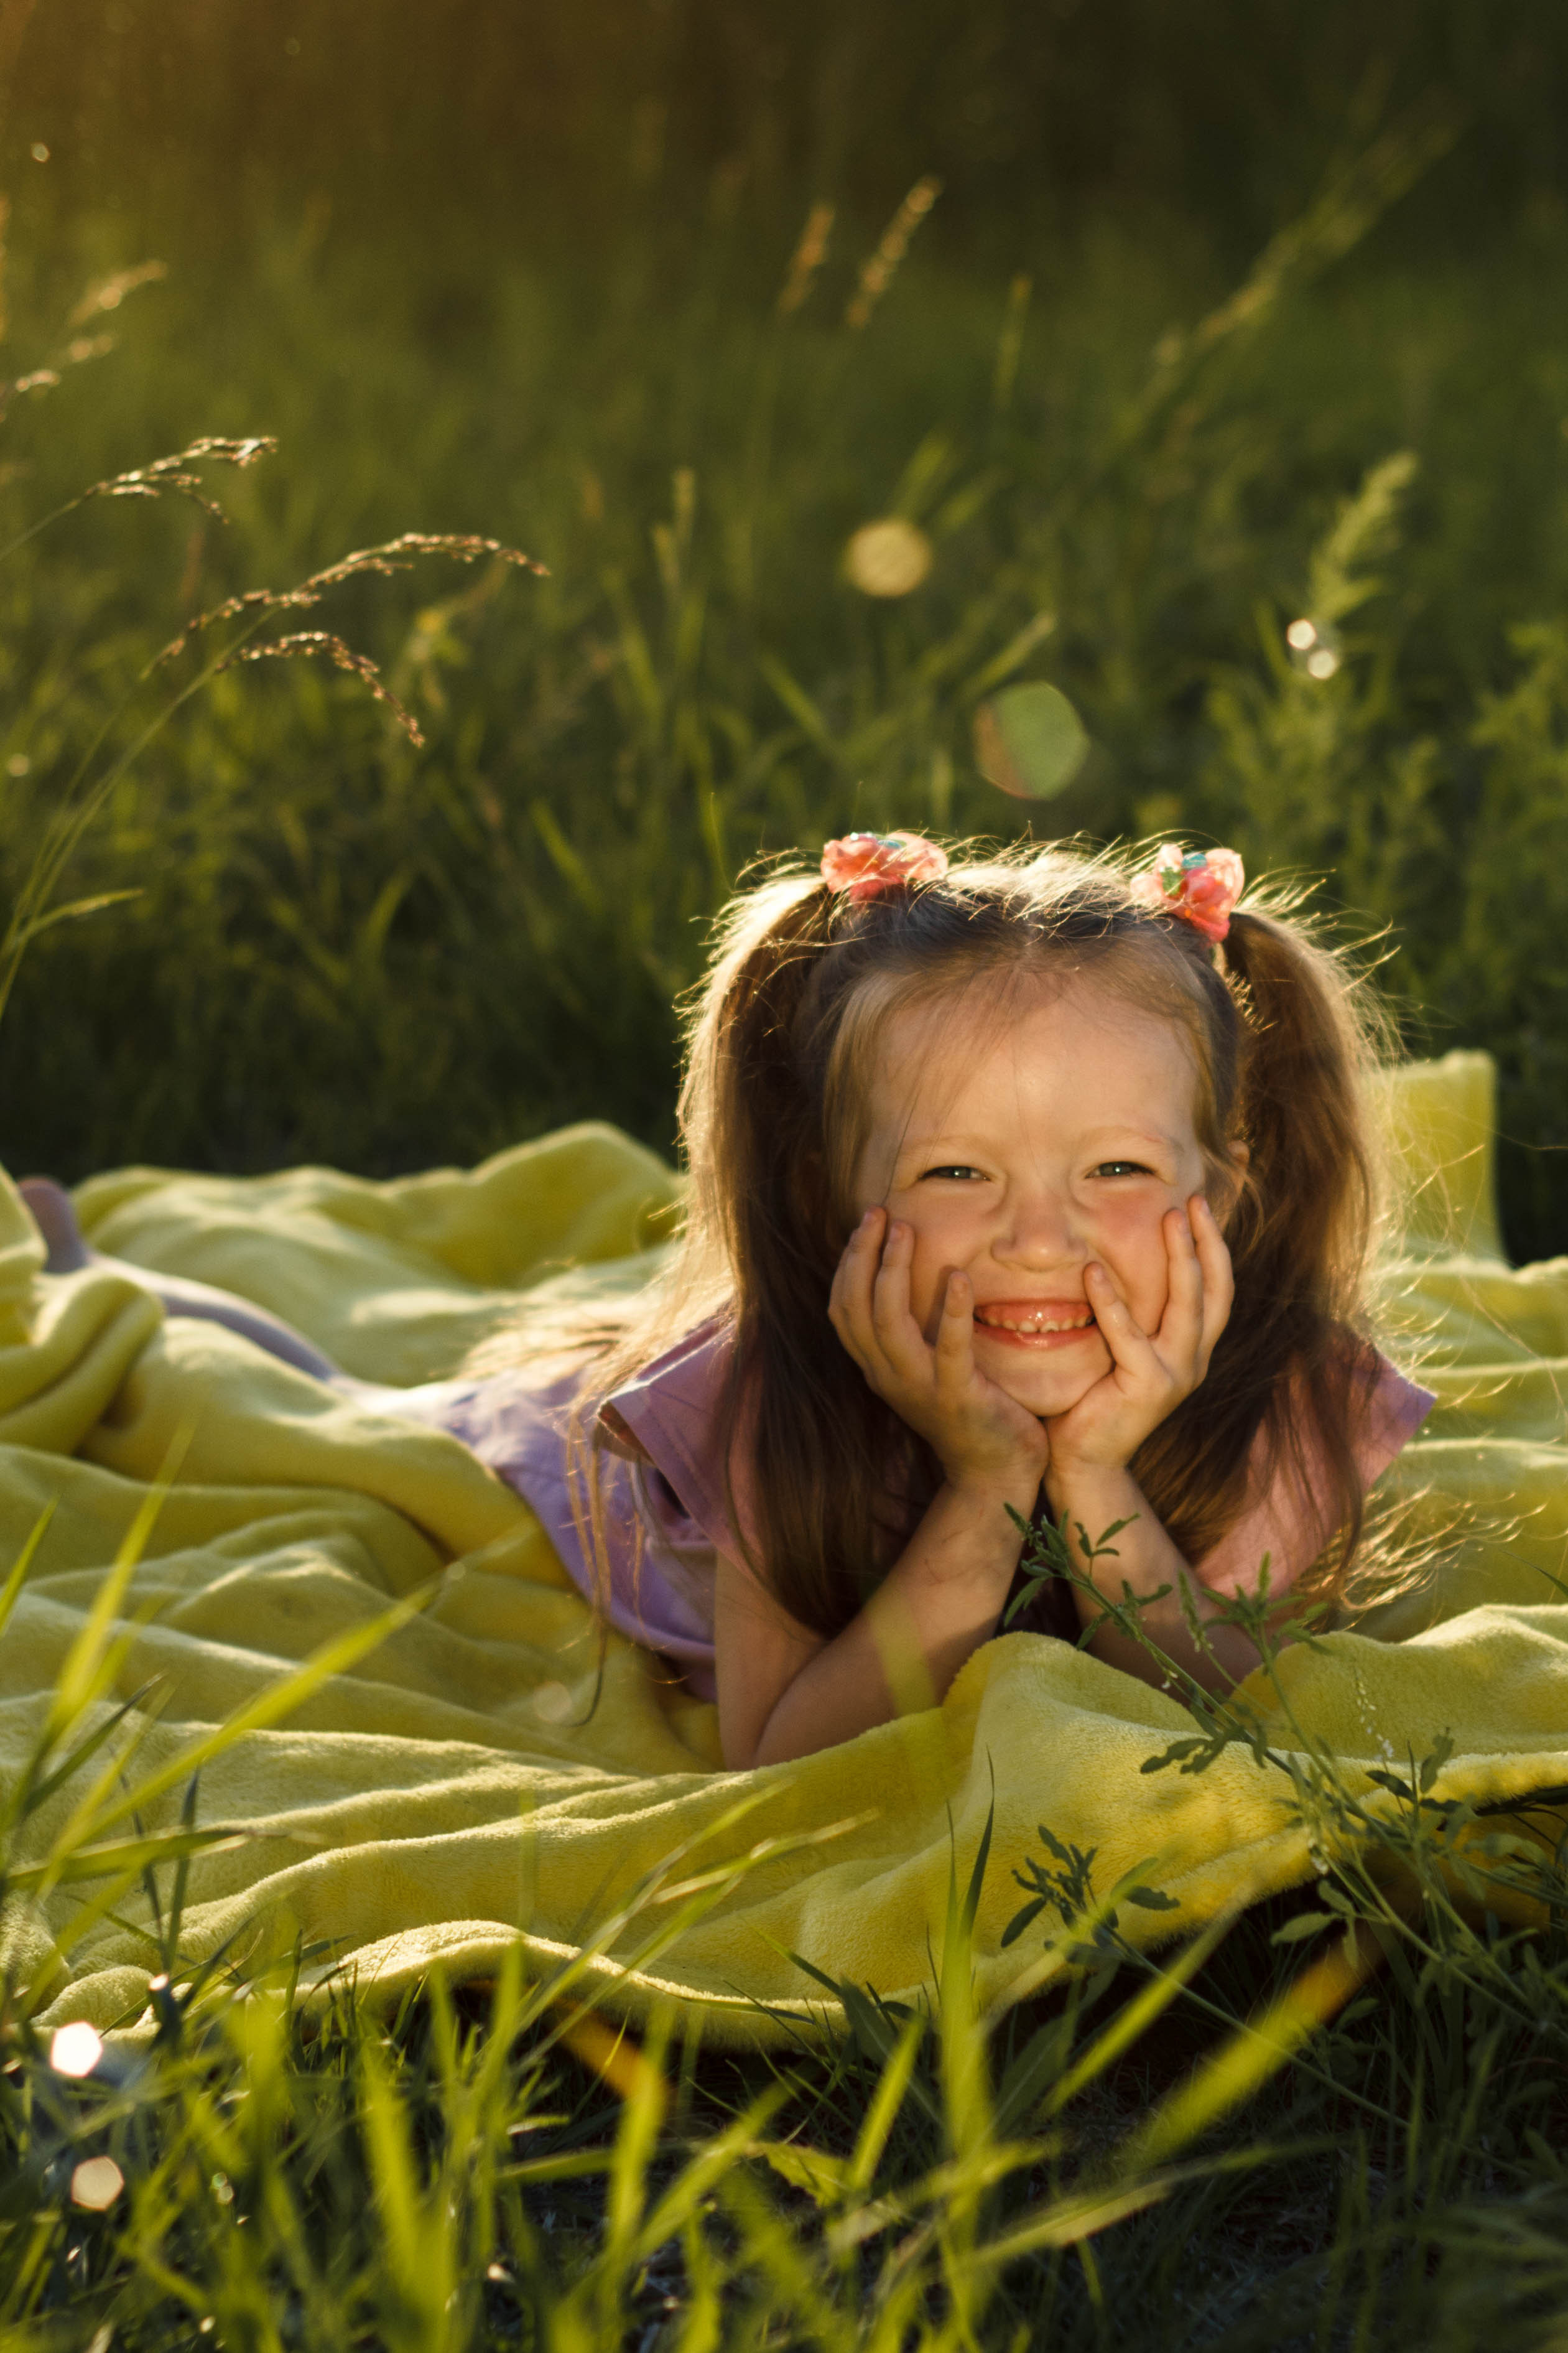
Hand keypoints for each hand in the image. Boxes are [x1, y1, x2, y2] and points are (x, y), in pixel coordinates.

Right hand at [828, 1207, 1049, 1494]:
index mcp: (878, 1368)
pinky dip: (950, 1311)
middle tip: (879, 1214)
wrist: (996, 1473)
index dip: (848, 1263)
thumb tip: (909, 1280)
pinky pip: (948, 1349)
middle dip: (862, 1255)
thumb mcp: (927, 1369)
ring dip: (894, 1271)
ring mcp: (919, 1388)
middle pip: (855, 1308)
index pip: (843, 1309)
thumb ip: (913, 1333)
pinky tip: (958, 1276)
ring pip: (888, 1322)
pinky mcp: (957, 1396)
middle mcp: (887, 1377)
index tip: (868, 1223)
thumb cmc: (969, 1411)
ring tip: (906, 1232)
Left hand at [1044, 1195, 1232, 1475]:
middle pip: (1214, 1291)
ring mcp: (1176, 1375)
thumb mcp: (1119, 1347)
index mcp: (1192, 1349)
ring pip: (1188, 1307)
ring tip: (1169, 1218)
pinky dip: (1112, 1303)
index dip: (1214, 1246)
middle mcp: (1193, 1360)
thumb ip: (1129, 1311)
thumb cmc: (1092, 1396)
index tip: (1199, 1204)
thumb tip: (1109, 1254)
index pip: (1216, 1289)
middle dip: (1208, 1241)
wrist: (1083, 1459)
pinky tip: (1092, 1272)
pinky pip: (1130, 1337)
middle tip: (1193, 1200)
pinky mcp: (1148, 1389)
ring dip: (1180, 1259)